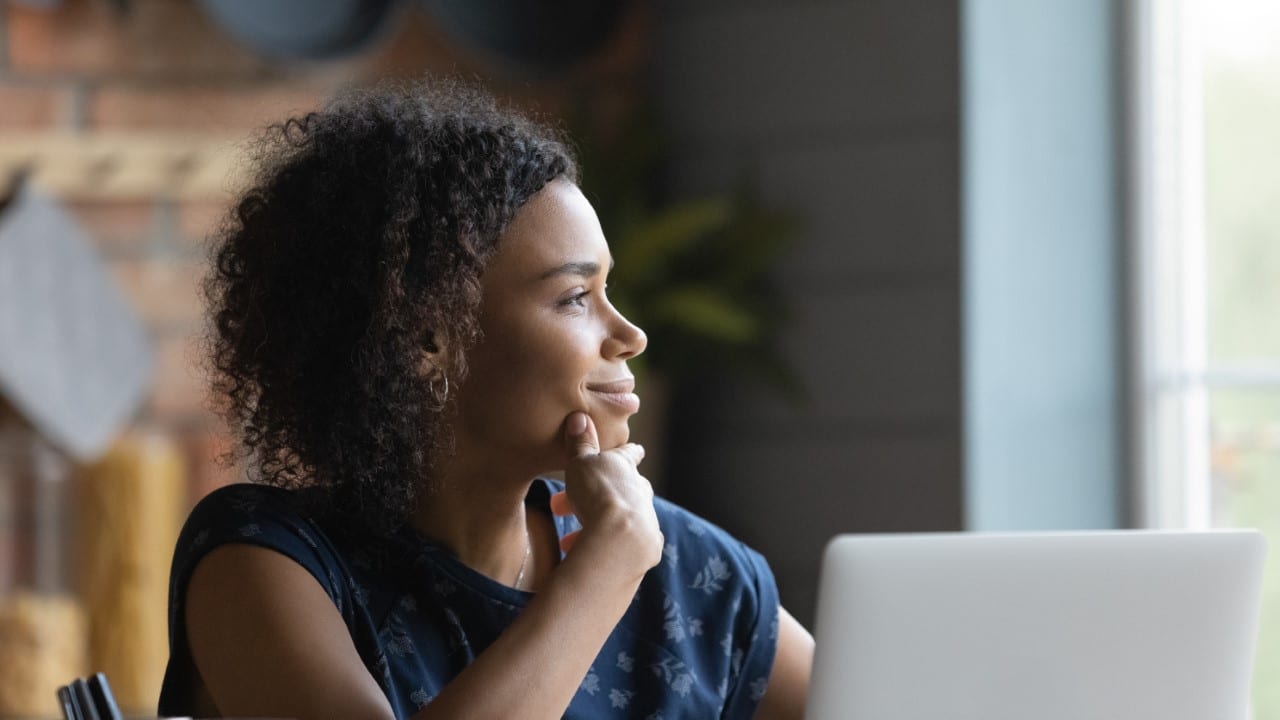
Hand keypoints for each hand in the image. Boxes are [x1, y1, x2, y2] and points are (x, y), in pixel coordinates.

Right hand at [550, 412, 662, 577]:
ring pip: (621, 519)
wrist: (620, 541)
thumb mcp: (581, 464)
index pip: (629, 455)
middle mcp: (640, 493)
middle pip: (624, 489)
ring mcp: (646, 521)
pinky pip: (621, 545)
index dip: (629, 453)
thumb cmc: (598, 494)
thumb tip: (580, 417)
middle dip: (599, 496)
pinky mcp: (645, 549)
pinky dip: (603, 547)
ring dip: (597, 524)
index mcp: (626, 469)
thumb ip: (580, 444)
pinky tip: (584, 554)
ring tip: (569, 537)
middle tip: (568, 505)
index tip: (635, 451)